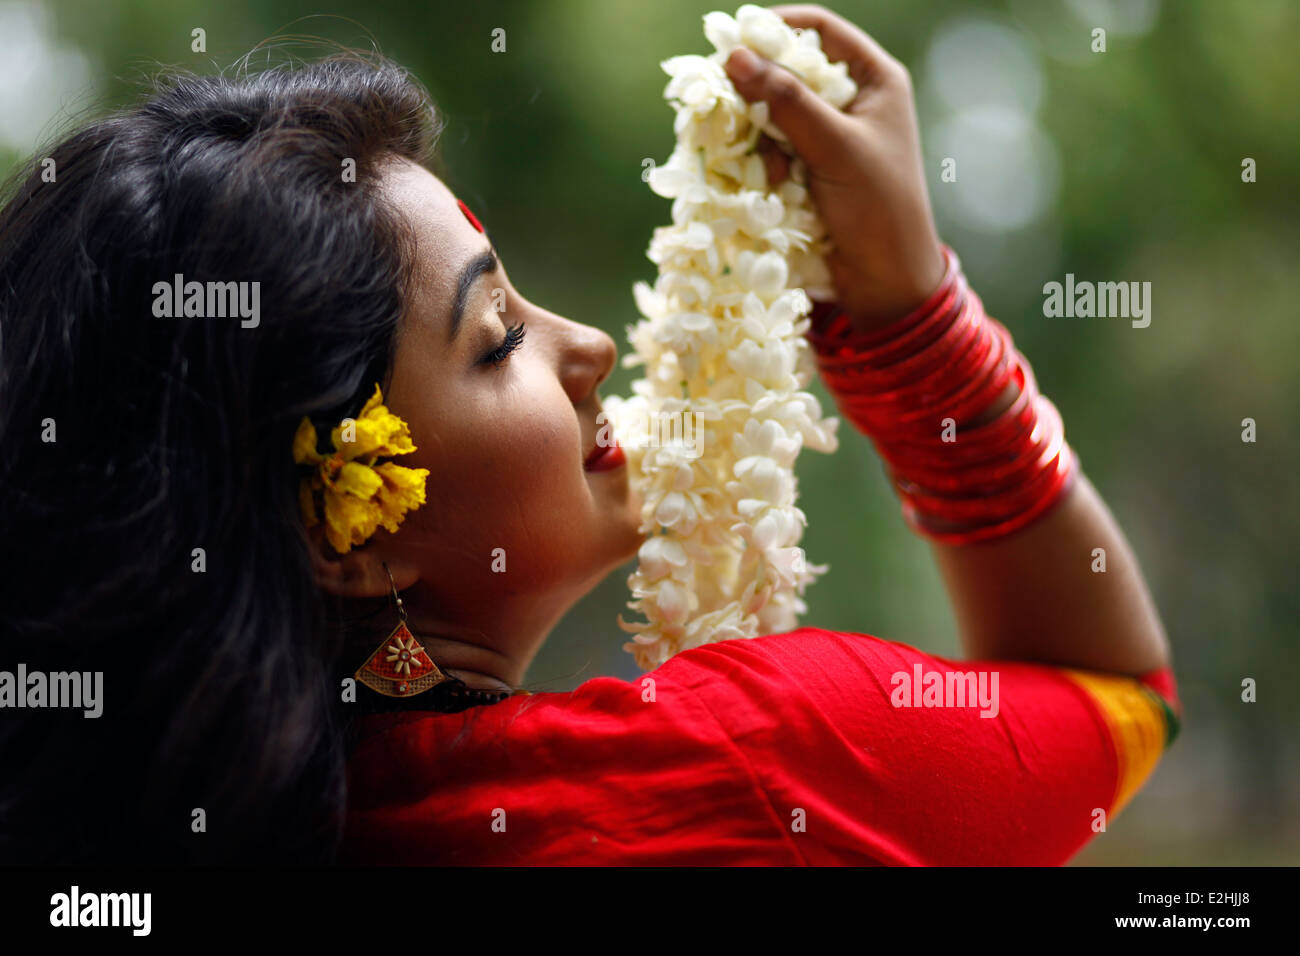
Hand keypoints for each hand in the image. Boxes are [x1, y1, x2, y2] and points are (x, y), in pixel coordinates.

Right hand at [724, 4, 944, 331]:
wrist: (885, 280)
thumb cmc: (878, 207)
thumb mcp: (836, 148)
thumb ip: (786, 102)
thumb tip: (734, 57)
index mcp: (874, 81)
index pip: (819, 31)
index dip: (776, 27)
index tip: (733, 40)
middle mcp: (850, 102)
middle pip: (786, 73)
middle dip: (760, 96)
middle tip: (732, 109)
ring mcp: (827, 138)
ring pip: (771, 117)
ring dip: (762, 141)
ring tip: (774, 172)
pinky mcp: (808, 171)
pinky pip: (770, 152)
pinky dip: (765, 166)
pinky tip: (775, 188)